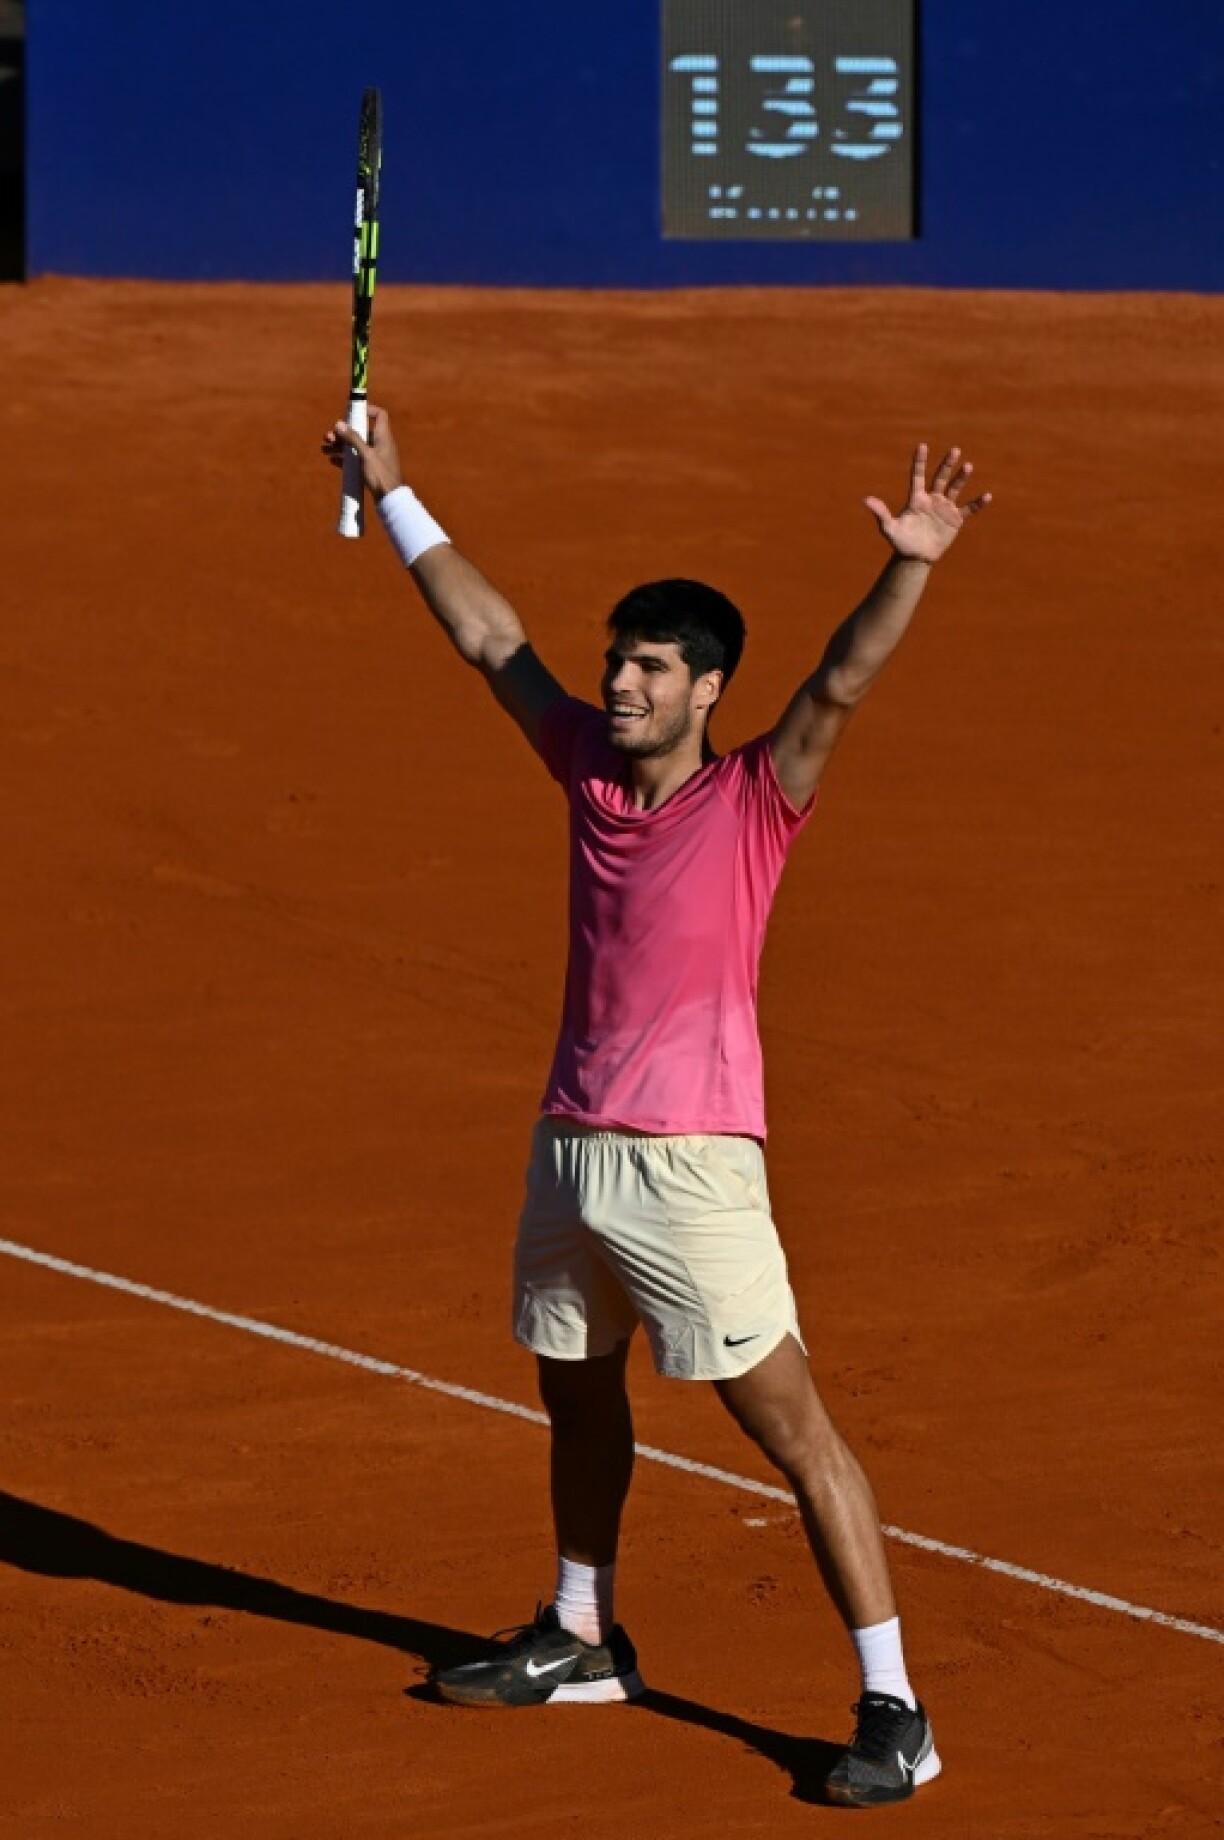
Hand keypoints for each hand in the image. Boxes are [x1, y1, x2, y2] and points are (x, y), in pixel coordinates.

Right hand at [321, 402, 404, 500]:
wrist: (391, 499)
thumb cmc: (381, 475)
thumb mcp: (365, 454)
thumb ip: (353, 438)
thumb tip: (339, 423)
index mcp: (383, 437)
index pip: (380, 415)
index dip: (368, 410)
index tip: (353, 412)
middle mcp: (380, 444)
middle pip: (361, 432)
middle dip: (344, 433)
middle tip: (328, 436)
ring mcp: (376, 457)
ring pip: (356, 446)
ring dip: (341, 446)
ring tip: (325, 448)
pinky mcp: (371, 468)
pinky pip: (356, 459)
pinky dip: (345, 458)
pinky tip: (332, 460)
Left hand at [864, 444, 991, 562]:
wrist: (916, 557)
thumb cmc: (901, 542)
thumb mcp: (889, 528)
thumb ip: (881, 513)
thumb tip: (866, 500)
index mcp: (916, 499)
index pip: (918, 476)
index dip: (920, 461)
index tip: (922, 445)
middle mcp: (932, 499)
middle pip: (940, 477)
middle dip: (947, 464)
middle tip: (954, 450)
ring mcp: (945, 508)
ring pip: (955, 488)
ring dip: (961, 478)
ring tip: (968, 466)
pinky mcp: (955, 519)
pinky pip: (968, 509)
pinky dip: (977, 503)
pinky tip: (987, 496)